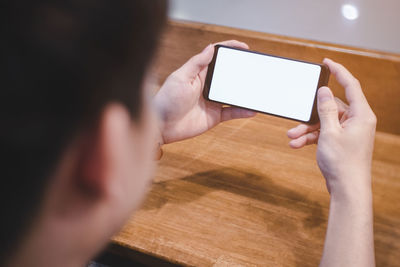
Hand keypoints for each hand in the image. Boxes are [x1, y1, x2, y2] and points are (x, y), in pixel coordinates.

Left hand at [154, 40, 255, 144]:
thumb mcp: (180, 78)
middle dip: (242, 70)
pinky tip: (252, 109)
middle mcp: (207, 85)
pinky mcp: (214, 116)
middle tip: (256, 69)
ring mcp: (212, 101)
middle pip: (228, 75)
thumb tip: (210, 47)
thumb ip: (196, 63)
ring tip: (258, 89)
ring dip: (245, 91)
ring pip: (233, 94)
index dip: (230, 50)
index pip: (217, 57)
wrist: (162, 127)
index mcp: (198, 73)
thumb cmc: (166, 100)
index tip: (245, 48)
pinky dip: (242, 111)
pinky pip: (232, 112)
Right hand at [287, 58, 376, 195]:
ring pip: (324, 122)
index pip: (350, 85)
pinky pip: (324, 133)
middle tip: (295, 121)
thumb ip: (326, 109)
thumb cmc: (343, 162)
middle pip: (331, 107)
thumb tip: (324, 90)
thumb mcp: (329, 132)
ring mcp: (349, 132)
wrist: (347, 189)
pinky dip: (311, 138)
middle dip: (310, 115)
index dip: (338, 71)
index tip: (327, 62)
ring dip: (307, 129)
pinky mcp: (342, 141)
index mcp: (361, 115)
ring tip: (291, 137)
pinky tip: (297, 145)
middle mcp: (357, 121)